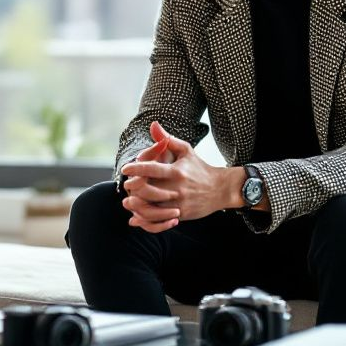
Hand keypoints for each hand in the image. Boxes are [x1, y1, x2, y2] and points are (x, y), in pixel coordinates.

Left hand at [119, 122, 233, 231]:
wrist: (221, 189)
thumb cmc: (199, 168)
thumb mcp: (186, 151)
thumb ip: (167, 139)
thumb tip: (153, 125)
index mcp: (176, 171)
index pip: (152, 169)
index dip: (136, 168)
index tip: (125, 168)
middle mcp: (177, 188)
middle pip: (147, 190)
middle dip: (133, 188)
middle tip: (126, 185)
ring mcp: (178, 203)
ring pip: (151, 208)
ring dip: (136, 206)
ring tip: (128, 201)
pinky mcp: (181, 215)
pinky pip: (159, 221)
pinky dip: (146, 221)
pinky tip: (136, 217)